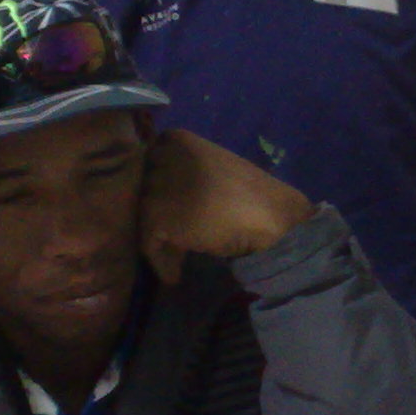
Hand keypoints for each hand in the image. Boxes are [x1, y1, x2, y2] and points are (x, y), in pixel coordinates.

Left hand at [138, 130, 314, 283]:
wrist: (272, 216)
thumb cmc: (251, 194)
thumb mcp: (212, 169)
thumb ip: (184, 174)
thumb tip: (164, 197)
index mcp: (175, 138)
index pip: (148, 168)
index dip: (159, 195)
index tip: (173, 215)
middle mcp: (158, 156)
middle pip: (143, 192)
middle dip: (156, 219)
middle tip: (172, 241)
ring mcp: (156, 185)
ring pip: (143, 219)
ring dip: (161, 243)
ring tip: (177, 261)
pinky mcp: (157, 214)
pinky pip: (149, 243)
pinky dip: (162, 262)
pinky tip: (174, 275)